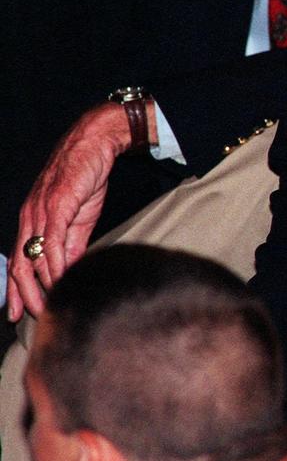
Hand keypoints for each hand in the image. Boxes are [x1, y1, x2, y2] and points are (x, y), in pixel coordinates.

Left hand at [8, 104, 131, 319]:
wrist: (94, 143)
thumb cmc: (85, 176)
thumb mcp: (79, 216)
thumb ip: (73, 243)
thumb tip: (70, 268)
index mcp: (33, 221)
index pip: (19, 261)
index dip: (17, 289)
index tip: (20, 312)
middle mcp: (30, 218)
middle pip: (20, 264)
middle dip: (25, 294)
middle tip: (37, 316)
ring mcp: (42, 212)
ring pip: (34, 256)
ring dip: (42, 285)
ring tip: (52, 305)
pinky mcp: (58, 205)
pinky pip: (53, 240)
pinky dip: (55, 262)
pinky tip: (62, 278)